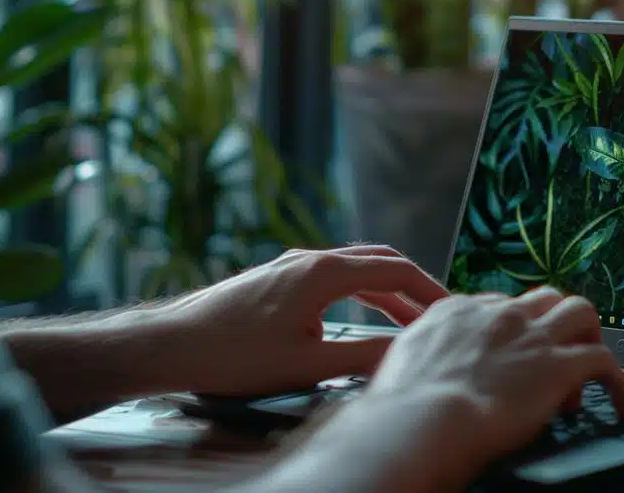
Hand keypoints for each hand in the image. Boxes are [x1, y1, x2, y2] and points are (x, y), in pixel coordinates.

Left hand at [156, 245, 448, 396]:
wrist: (171, 344)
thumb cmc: (234, 355)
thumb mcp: (308, 364)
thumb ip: (363, 356)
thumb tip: (407, 351)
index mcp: (324, 272)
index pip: (395, 269)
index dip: (429, 289)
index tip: (453, 309)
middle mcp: (309, 259)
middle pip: (377, 260)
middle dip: (411, 285)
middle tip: (437, 311)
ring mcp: (289, 267)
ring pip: (352, 269)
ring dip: (383, 291)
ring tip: (406, 320)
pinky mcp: (274, 280)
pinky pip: (330, 278)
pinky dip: (357, 293)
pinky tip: (355, 320)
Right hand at [288, 288, 623, 490]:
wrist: (420, 422)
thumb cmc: (397, 412)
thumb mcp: (395, 374)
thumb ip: (412, 365)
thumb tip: (402, 380)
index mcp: (454, 313)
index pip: (495, 307)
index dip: (508, 334)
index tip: (510, 358)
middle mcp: (496, 314)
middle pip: (540, 299)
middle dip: (551, 325)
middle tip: (552, 359)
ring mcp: (530, 334)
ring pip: (580, 311)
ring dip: (587, 338)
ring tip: (588, 370)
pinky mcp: (561, 362)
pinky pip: (607, 361)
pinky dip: (620, 384)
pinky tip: (622, 406)